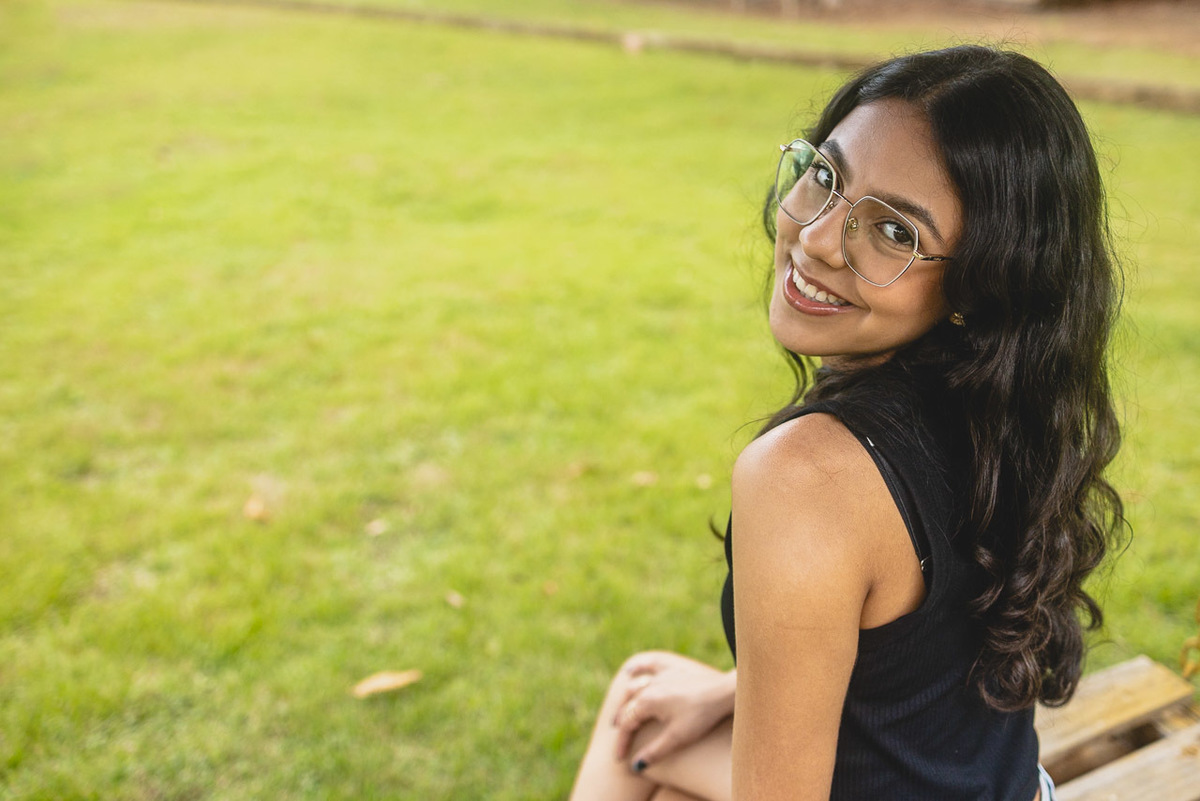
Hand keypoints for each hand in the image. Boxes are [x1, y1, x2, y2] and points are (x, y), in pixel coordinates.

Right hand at [611, 651, 735, 769]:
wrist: (724, 692)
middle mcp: (649, 686)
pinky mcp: (673, 670)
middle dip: (621, 724)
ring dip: (624, 701)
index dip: (621, 743)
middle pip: (627, 706)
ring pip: (634, 686)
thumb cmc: (701, 716)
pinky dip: (638, 668)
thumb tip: (636, 766)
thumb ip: (654, 752)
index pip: (627, 724)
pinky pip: (650, 665)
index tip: (620, 759)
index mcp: (647, 702)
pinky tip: (630, 670)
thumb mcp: (677, 738)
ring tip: (620, 712)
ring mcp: (661, 676)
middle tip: (619, 740)